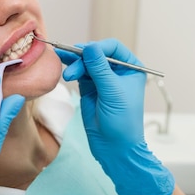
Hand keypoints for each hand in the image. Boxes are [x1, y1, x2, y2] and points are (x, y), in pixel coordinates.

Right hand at [57, 39, 174, 194]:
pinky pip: (79, 73)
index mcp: (131, 68)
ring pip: (85, 62)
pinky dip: (72, 69)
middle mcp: (117, 70)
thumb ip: (100, 68)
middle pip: (96, 53)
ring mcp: (102, 79)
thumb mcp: (112, 91)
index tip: (84, 52)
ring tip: (66, 70)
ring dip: (74, 63)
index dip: (98, 47)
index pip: (112, 48)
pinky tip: (63, 66)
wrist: (115, 148)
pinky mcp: (89, 88)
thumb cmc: (122, 121)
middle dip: (82, 57)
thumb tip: (89, 46)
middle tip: (71, 63)